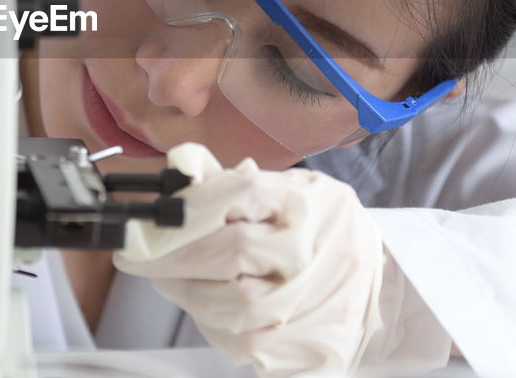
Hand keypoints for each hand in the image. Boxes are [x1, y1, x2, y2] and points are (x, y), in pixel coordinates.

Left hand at [114, 143, 385, 377]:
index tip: (142, 229)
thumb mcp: (278, 192)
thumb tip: (180, 166)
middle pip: (232, 253)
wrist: (372, 286)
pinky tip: (211, 310)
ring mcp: (315, 303)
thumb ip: (226, 181)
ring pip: (234, 306)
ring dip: (191, 296)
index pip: (237, 193)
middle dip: (175, 258)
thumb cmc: (312, 233)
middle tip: (144, 262)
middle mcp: (315, 250)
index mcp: (305, 201)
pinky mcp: (310, 350)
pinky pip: (245, 345)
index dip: (183, 211)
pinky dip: (216, 328)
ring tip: (179, 284)